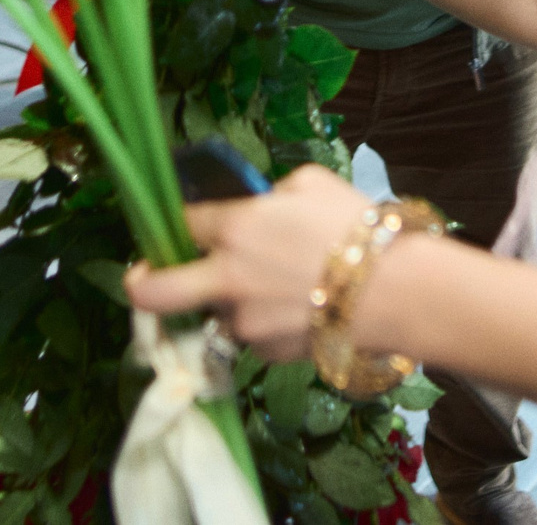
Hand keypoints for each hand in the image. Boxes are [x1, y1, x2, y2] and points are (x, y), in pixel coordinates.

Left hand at [124, 165, 374, 355]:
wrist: (397, 291)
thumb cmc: (358, 225)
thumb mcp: (311, 183)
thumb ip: (271, 194)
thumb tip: (258, 204)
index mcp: (233, 228)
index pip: (178, 222)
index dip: (174, 221)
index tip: (176, 226)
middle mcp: (226, 278)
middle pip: (152, 292)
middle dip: (138, 284)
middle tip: (142, 279)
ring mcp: (244, 322)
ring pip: (217, 313)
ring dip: (232, 302)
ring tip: (278, 290)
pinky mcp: (267, 354)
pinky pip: (254, 336)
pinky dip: (268, 324)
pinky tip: (302, 310)